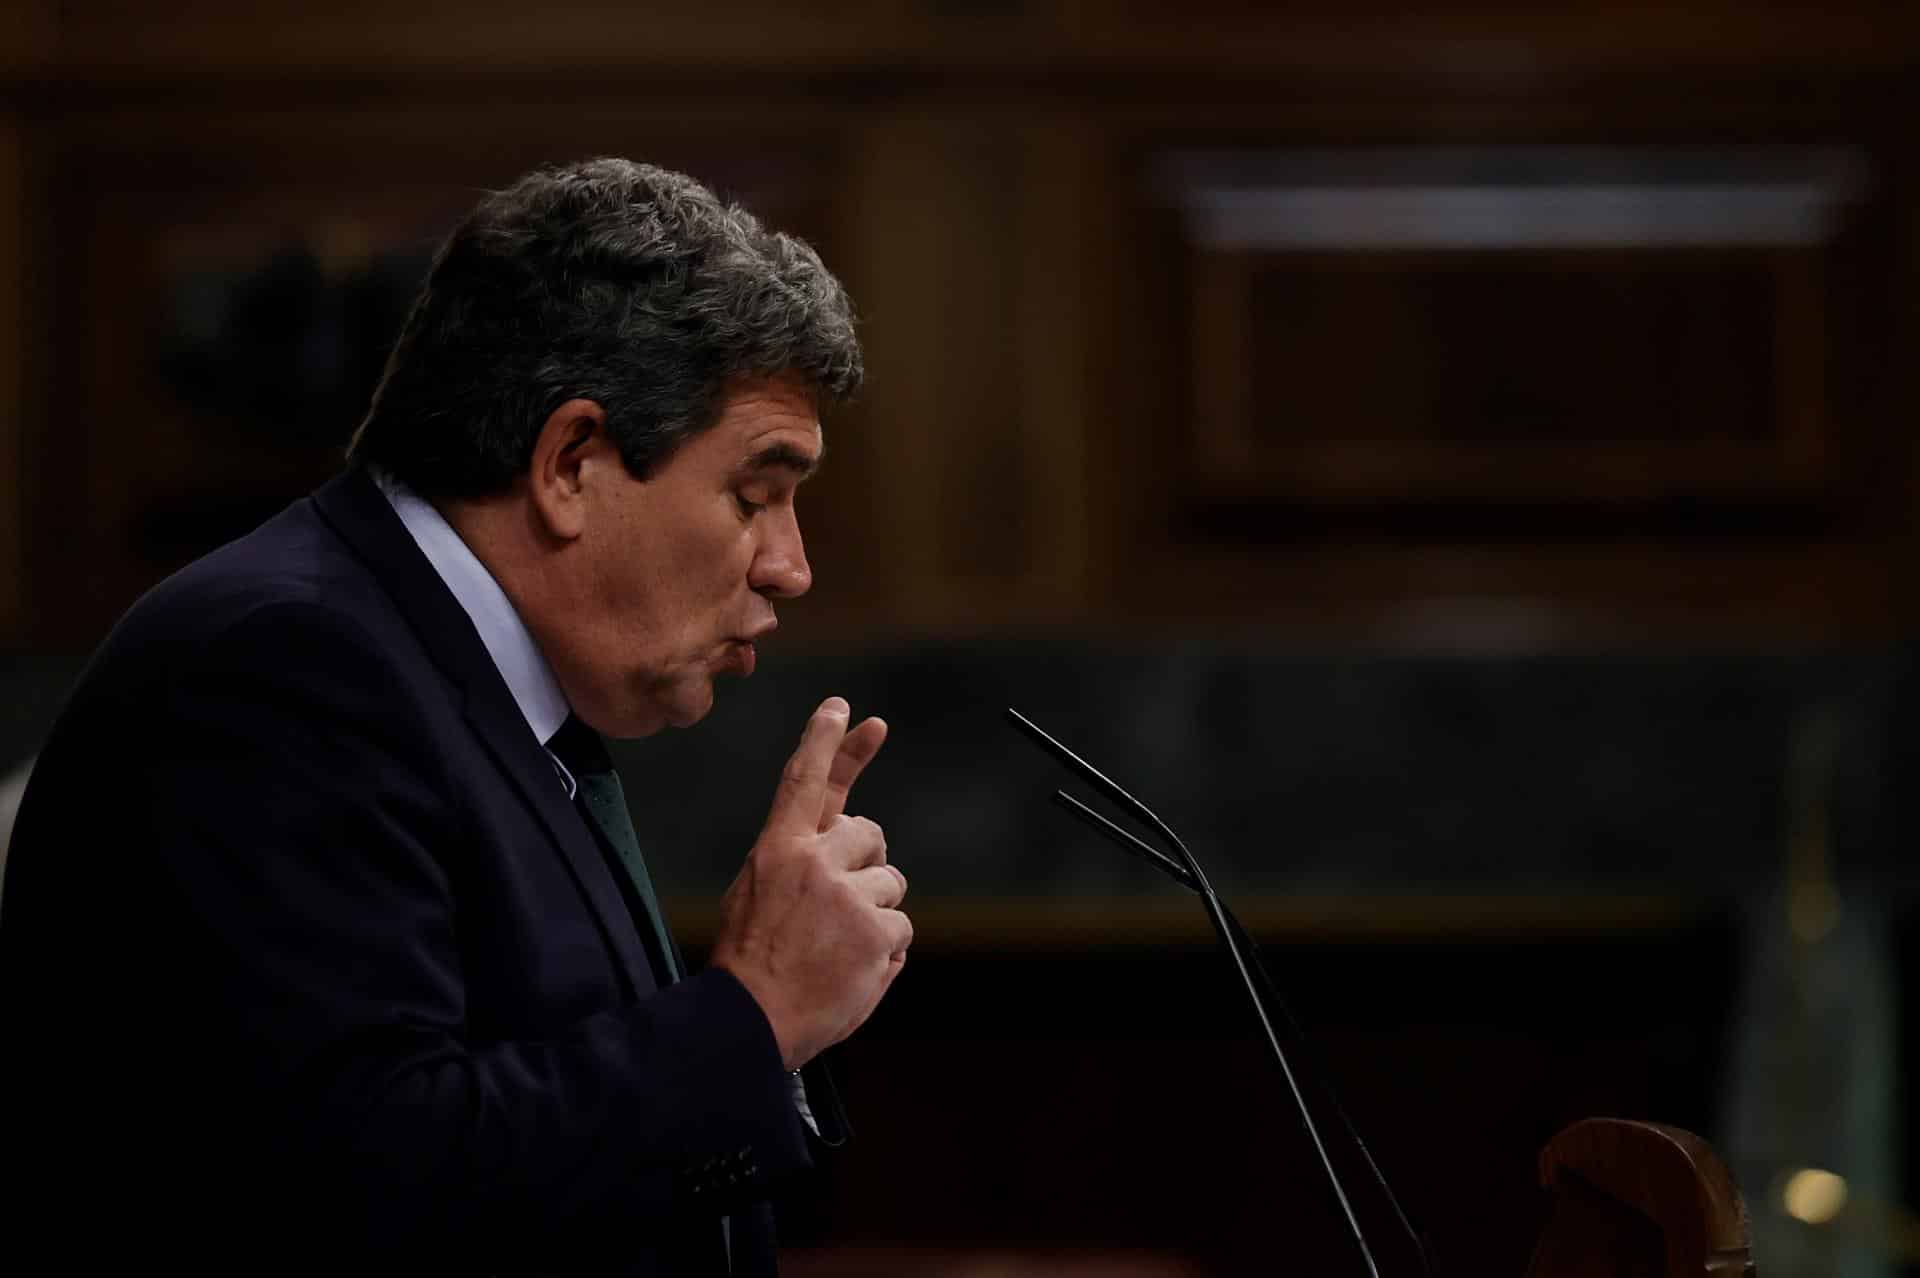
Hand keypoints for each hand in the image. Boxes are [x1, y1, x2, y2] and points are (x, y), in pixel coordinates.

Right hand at [709, 697, 910, 1070]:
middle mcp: (815, 862)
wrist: (750, 1018)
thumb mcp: (754, 890)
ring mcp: (849, 896)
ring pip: (891, 884)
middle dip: (866, 862)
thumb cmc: (752, 958)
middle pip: (869, 832)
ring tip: (837, 946)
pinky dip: (885, 951)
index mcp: (778, 848)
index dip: (826, 741)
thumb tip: (838, 837)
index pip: (806, 779)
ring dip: (875, 912)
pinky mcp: (878, 932)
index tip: (845, 709)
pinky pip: (902, 928)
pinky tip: (851, 968)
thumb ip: (794, 855)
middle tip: (839, 903)